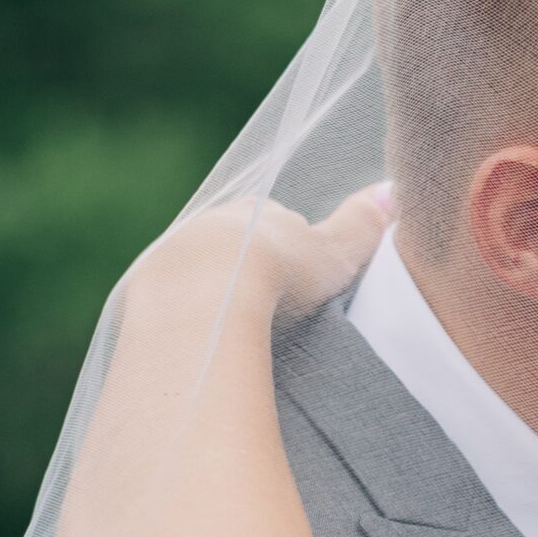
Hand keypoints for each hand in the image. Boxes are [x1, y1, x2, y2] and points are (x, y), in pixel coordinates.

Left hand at [130, 185, 391, 321]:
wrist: (204, 295)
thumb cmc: (277, 273)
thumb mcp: (334, 252)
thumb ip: (362, 227)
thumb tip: (391, 191)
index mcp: (255, 212)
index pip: (276, 222)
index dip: (292, 249)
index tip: (304, 277)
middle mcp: (210, 225)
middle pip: (235, 245)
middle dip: (249, 270)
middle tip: (272, 307)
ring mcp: (173, 256)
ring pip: (199, 273)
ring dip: (214, 295)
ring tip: (236, 333)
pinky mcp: (146, 293)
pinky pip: (170, 305)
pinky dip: (186, 320)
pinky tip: (201, 345)